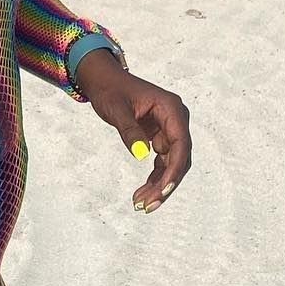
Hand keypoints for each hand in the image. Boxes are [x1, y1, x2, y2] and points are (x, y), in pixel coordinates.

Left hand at [74, 53, 190, 211]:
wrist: (104, 80)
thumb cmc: (110, 89)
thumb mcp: (116, 109)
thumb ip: (129, 130)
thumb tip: (142, 154)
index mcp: (171, 108)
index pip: (180, 144)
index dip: (174, 170)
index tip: (162, 190)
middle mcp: (175, 119)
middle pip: (179, 158)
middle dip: (165, 184)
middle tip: (147, 206)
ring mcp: (169, 129)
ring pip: (171, 164)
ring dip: (158, 185)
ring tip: (140, 204)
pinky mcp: (160, 137)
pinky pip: (161, 162)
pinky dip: (153, 178)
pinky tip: (141, 194)